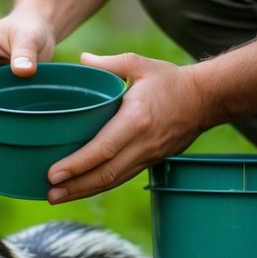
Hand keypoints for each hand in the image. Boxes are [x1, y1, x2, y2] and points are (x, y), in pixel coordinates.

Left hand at [45, 51, 212, 202]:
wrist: (207, 99)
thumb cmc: (170, 80)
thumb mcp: (139, 64)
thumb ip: (108, 63)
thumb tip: (80, 60)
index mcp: (136, 119)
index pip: (103, 149)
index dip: (77, 165)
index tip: (53, 174)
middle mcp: (142, 143)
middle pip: (105, 173)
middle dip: (75, 186)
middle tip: (48, 193)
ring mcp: (148, 155)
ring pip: (113, 181)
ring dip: (84, 191)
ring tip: (56, 197)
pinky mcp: (151, 161)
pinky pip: (122, 178)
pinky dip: (100, 186)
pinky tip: (81, 189)